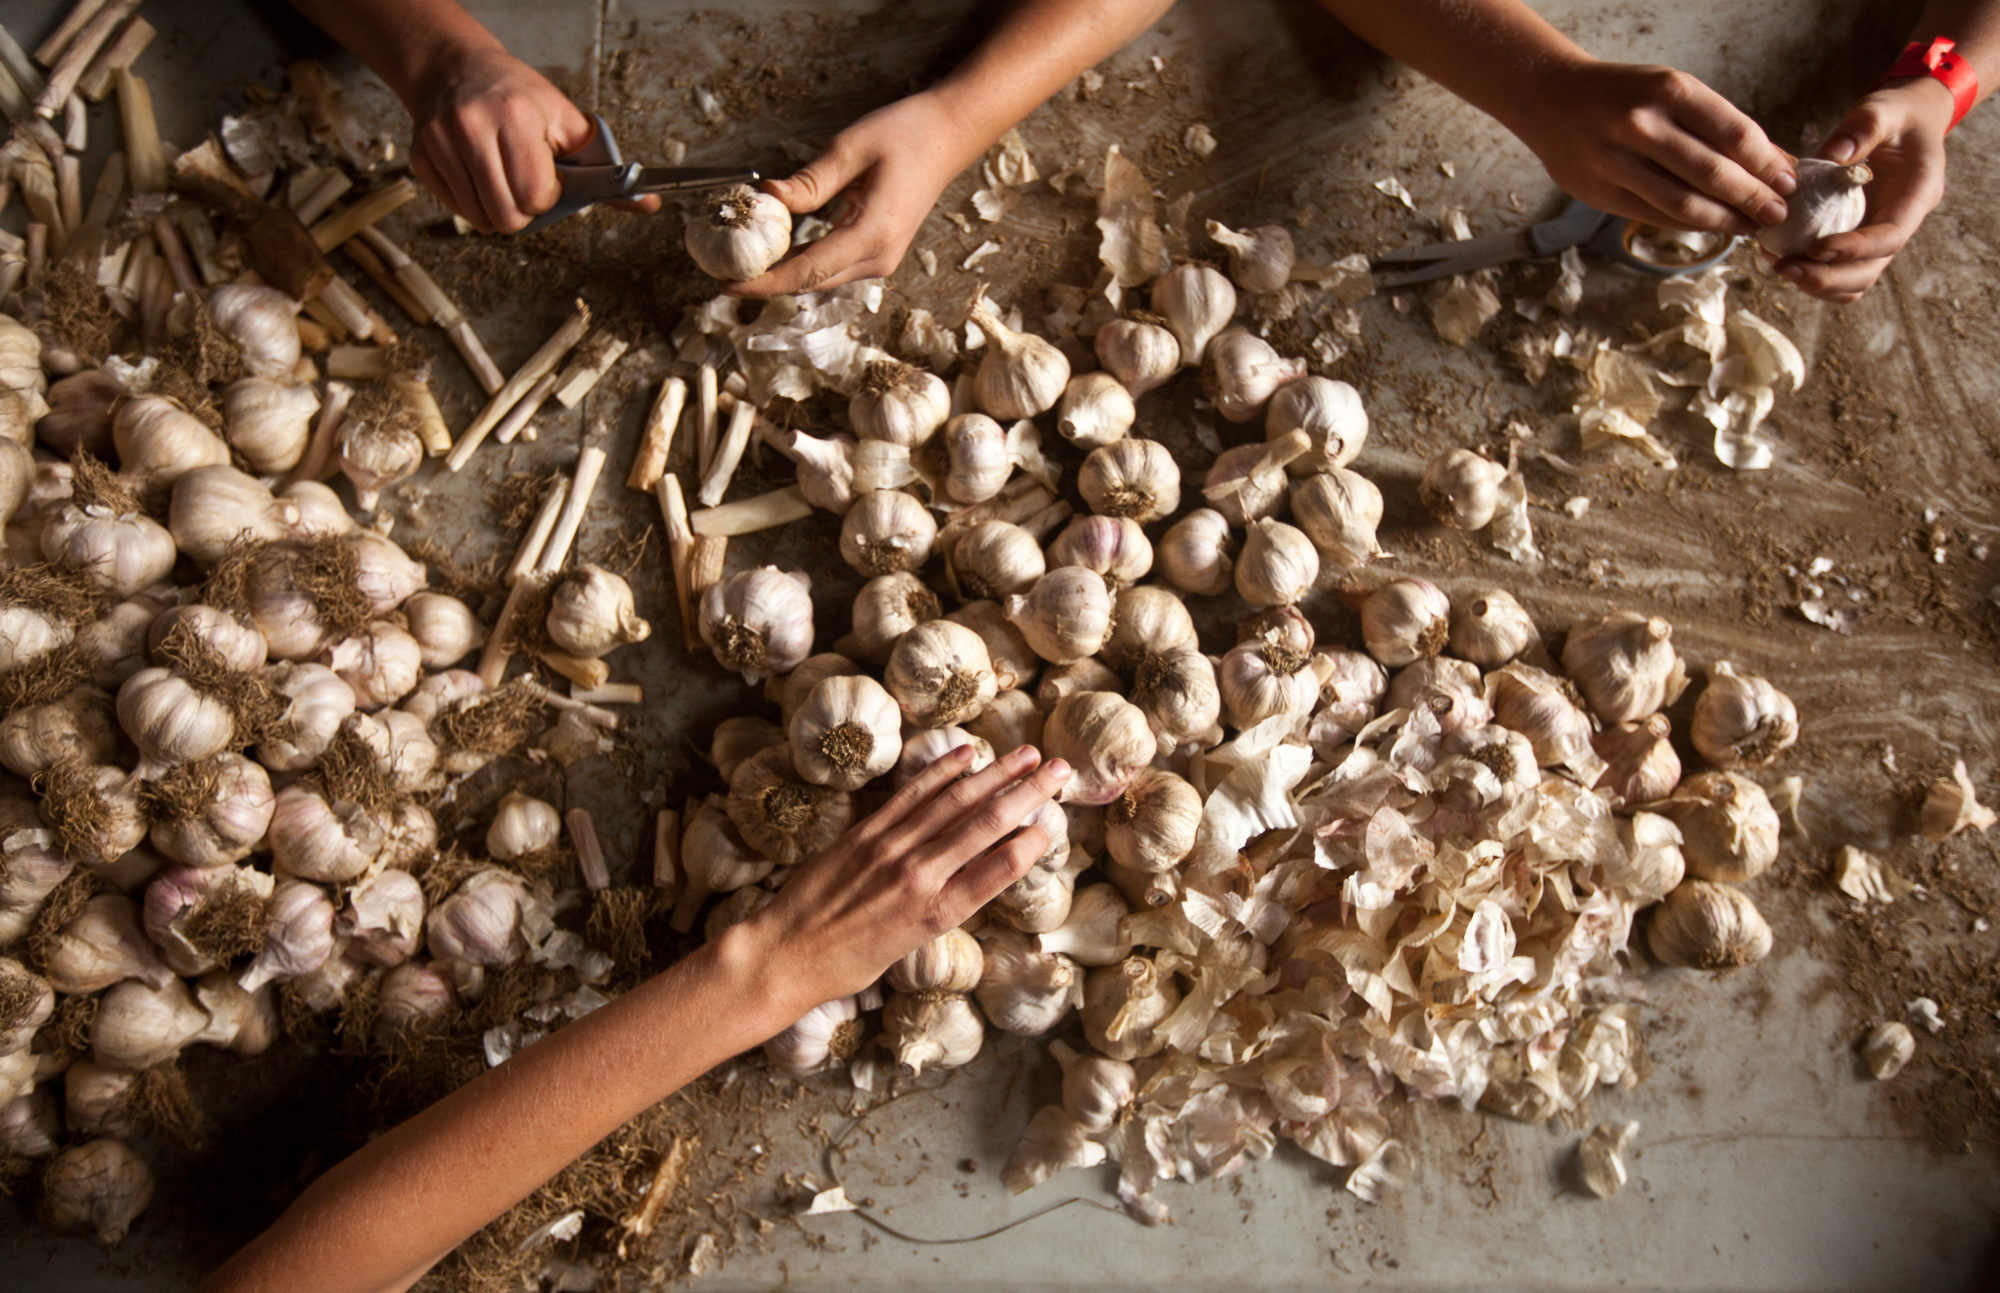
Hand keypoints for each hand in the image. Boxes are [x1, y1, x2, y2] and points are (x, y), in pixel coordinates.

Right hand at [404, 43, 659, 233]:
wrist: (453, 67)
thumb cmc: (517, 95)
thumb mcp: (566, 121)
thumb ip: (604, 169)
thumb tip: (648, 204)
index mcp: (516, 117)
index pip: (536, 196)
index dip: (546, 197)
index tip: (547, 181)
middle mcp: (473, 128)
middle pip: (506, 217)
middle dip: (525, 212)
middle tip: (527, 188)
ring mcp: (442, 143)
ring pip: (479, 220)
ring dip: (499, 211)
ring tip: (505, 180)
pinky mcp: (421, 157)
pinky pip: (455, 210)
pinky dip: (474, 205)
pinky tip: (480, 176)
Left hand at [731, 89, 976, 296]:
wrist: (948, 136)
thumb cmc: (906, 134)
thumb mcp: (851, 148)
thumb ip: (809, 181)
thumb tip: (767, 199)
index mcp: (873, 234)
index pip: (807, 271)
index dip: (764, 282)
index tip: (726, 284)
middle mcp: (879, 257)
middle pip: (811, 283)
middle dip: (766, 282)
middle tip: (721, 273)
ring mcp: (882, 259)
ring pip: (820, 279)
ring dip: (783, 273)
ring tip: (742, 262)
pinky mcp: (879, 253)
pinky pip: (832, 267)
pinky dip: (802, 263)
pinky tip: (776, 252)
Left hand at [733, 745, 1069, 1017]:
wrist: (784, 955)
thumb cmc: (846, 964)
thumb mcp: (907, 948)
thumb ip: (942, 907)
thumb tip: (977, 872)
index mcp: (935, 916)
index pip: (998, 871)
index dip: (1032, 842)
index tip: (1055, 820)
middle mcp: (919, 878)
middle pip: (986, 825)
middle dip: (1028, 793)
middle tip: (1061, 770)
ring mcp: (890, 850)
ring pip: (954, 802)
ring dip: (996, 773)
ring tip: (1028, 754)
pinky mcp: (864, 832)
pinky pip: (911, 795)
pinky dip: (942, 771)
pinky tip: (967, 754)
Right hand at [1508, 59, 1796, 236]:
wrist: (1551, 98)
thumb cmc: (1623, 93)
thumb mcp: (1673, 91)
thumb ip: (1720, 125)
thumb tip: (1776, 162)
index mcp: (1668, 90)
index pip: (1734, 134)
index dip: (1767, 163)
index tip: (1788, 181)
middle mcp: (1641, 124)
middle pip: (1712, 173)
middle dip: (1752, 198)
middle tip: (1777, 214)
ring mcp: (1614, 161)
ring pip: (1682, 204)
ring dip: (1724, 220)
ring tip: (1749, 227)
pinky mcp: (1598, 192)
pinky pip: (1654, 215)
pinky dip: (1689, 225)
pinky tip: (1711, 225)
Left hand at [1776, 80, 1952, 302]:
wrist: (1904, 120)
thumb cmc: (1896, 114)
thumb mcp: (1882, 110)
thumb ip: (1862, 129)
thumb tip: (1833, 157)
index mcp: (1916, 195)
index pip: (1890, 237)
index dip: (1855, 250)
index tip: (1817, 249)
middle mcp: (1899, 222)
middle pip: (1868, 271)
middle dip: (1827, 277)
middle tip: (1784, 267)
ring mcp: (1876, 234)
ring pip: (1851, 280)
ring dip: (1815, 281)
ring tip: (1777, 264)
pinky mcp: (1855, 235)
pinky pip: (1835, 268)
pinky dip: (1809, 270)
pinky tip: (1778, 254)